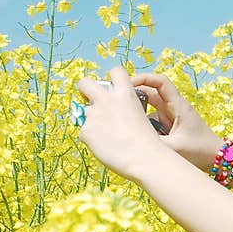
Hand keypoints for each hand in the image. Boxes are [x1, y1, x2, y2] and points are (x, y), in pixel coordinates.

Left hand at [76, 66, 164, 181]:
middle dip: (85, 90)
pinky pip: (85, 132)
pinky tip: (106, 146)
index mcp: (125, 94)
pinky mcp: (85, 131)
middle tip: (91, 100)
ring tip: (107, 134)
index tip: (113, 86)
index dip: (113, 78)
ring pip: (84, 112)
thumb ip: (124, 108)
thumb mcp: (141, 116)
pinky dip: (93, 139)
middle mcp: (106, 100)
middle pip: (85, 83)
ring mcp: (93, 115)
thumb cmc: (148, 143)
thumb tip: (111, 112)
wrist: (145, 159)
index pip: (116, 71)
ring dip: (92, 119)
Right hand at [130, 71, 222, 171]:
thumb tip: (132, 137)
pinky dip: (145, 125)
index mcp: (178, 106)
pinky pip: (153, 120)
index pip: (160, 81)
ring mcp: (172, 116)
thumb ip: (153, 142)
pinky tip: (137, 134)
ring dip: (138, 113)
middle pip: (150, 93)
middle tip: (118, 105)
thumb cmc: (201, 151)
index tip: (127, 84)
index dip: (143, 78)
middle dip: (134, 97)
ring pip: (149, 108)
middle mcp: (174, 107)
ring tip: (125, 121)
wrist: (217, 159)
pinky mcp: (170, 126)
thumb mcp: (174, 148)